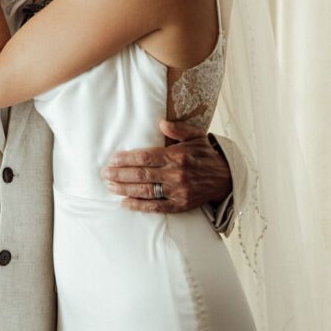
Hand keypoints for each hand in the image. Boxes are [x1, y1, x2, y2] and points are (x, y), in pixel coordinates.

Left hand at [102, 120, 232, 213]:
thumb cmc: (206, 155)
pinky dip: (139, 206)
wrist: (226, 179)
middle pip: (141, 175)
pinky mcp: (179, 205)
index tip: (113, 159)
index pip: (146, 157)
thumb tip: (160, 123)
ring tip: (110, 186)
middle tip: (105, 174)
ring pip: (145, 191)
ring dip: (125, 189)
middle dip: (120, 174)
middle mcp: (176, 174)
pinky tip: (125, 203)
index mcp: (177, 156)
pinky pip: (156, 207)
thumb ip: (178, 128)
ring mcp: (177, 191)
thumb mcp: (196, 136)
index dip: (127, 159)